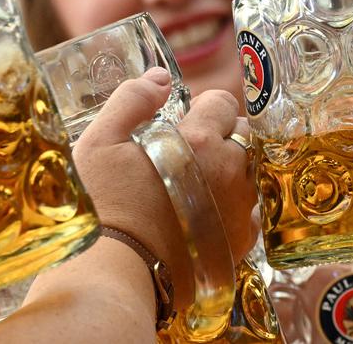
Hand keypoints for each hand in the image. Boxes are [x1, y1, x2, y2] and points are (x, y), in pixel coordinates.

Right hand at [73, 73, 255, 309]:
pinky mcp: (240, 244)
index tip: (183, 123)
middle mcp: (230, 172)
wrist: (111, 275)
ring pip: (250, 174)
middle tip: (190, 152)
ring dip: (232, 171)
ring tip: (199, 184)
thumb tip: (160, 77)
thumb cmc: (101, 207)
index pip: (224, 102)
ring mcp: (240, 211)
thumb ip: (132, 100)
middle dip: (223, 135)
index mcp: (201, 141)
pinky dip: (236, 209)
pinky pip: (252, 214)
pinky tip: (208, 215)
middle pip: (244, 135)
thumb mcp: (101, 141)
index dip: (203, 108)